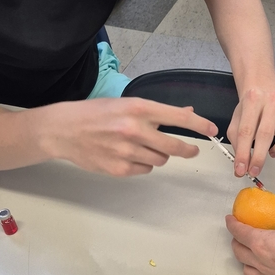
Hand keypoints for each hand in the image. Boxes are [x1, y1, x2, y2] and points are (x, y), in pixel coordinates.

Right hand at [40, 97, 217, 176]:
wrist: (63, 130)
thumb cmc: (95, 113)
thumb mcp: (127, 104)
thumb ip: (157, 111)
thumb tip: (187, 112)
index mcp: (138, 108)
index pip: (180, 118)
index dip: (200, 125)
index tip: (212, 130)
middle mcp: (134, 129)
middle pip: (174, 147)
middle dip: (187, 149)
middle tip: (191, 150)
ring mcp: (126, 151)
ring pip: (160, 160)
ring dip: (159, 155)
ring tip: (143, 147)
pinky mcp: (118, 169)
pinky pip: (144, 170)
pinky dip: (142, 164)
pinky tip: (128, 155)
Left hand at [226, 88, 274, 177]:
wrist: (263, 88)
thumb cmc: (251, 106)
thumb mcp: (237, 119)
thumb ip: (237, 141)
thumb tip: (241, 164)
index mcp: (252, 100)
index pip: (246, 131)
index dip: (243, 153)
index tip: (240, 169)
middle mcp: (272, 102)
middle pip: (266, 132)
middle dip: (259, 157)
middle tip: (254, 170)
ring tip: (272, 153)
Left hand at [226, 213, 274, 274]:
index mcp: (263, 243)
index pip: (240, 232)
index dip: (233, 224)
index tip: (230, 220)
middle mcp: (261, 262)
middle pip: (239, 252)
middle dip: (236, 242)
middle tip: (240, 236)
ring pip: (247, 271)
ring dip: (245, 261)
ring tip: (250, 256)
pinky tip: (263, 274)